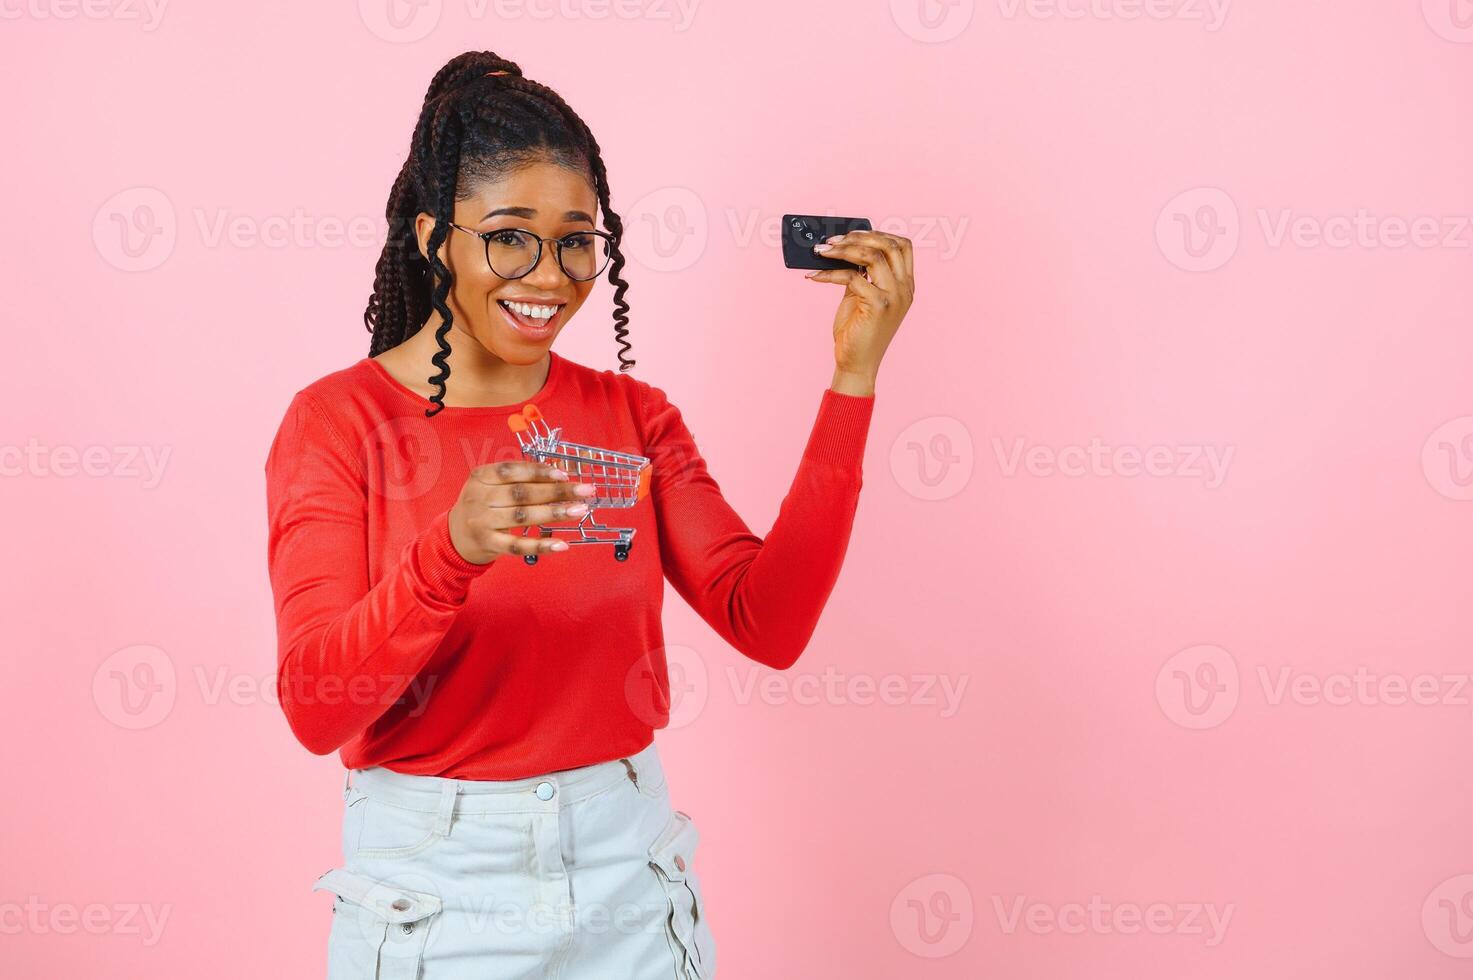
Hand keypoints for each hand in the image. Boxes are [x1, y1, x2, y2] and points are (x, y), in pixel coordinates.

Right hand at [448, 460, 597, 563]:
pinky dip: (541, 545)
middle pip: (522, 493)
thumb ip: (521, 478)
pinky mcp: (488, 544)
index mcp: (480, 477)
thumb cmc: (483, 505)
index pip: (512, 470)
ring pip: (522, 517)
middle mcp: (478, 498)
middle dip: (556, 491)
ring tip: (579, 510)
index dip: (539, 472)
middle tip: (584, 491)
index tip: (564, 475)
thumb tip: (561, 472)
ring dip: (554, 513)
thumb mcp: (492, 485)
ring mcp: (482, 522)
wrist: (455, 536)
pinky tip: (562, 544)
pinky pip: (518, 546)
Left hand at [806, 229, 914, 393]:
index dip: (878, 233)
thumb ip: (861, 273)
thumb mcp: (863, 296)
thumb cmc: (858, 331)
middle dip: (858, 237)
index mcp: (905, 285)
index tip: (853, 233)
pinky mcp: (878, 306)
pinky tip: (815, 276)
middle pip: (888, 245)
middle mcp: (904, 289)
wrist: (856, 364)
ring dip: (843, 249)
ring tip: (821, 252)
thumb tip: (843, 248)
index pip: (902, 246)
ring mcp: (894, 297)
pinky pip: (852, 277)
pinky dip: (829, 273)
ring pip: (872, 256)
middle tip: (832, 240)